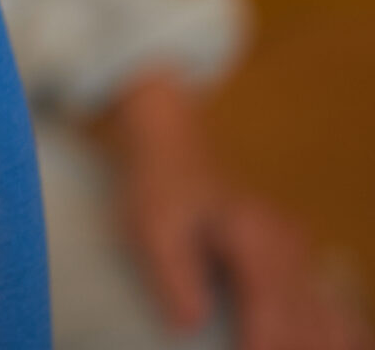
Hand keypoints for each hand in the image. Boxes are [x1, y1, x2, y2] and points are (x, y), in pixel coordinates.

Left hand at [103, 70, 369, 349]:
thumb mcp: (151, 228)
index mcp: (258, 241)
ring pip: (326, 317)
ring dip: (312, 341)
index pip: (272, 309)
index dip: (265, 345)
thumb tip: (191, 323)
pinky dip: (330, 333)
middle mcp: (290, 250)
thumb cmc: (161, 191)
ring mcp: (300, 256)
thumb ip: (172, 274)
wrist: (175, 152)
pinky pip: (328, 309)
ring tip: (279, 348)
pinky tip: (323, 342)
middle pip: (306, 320)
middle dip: (291, 347)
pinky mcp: (297, 263)